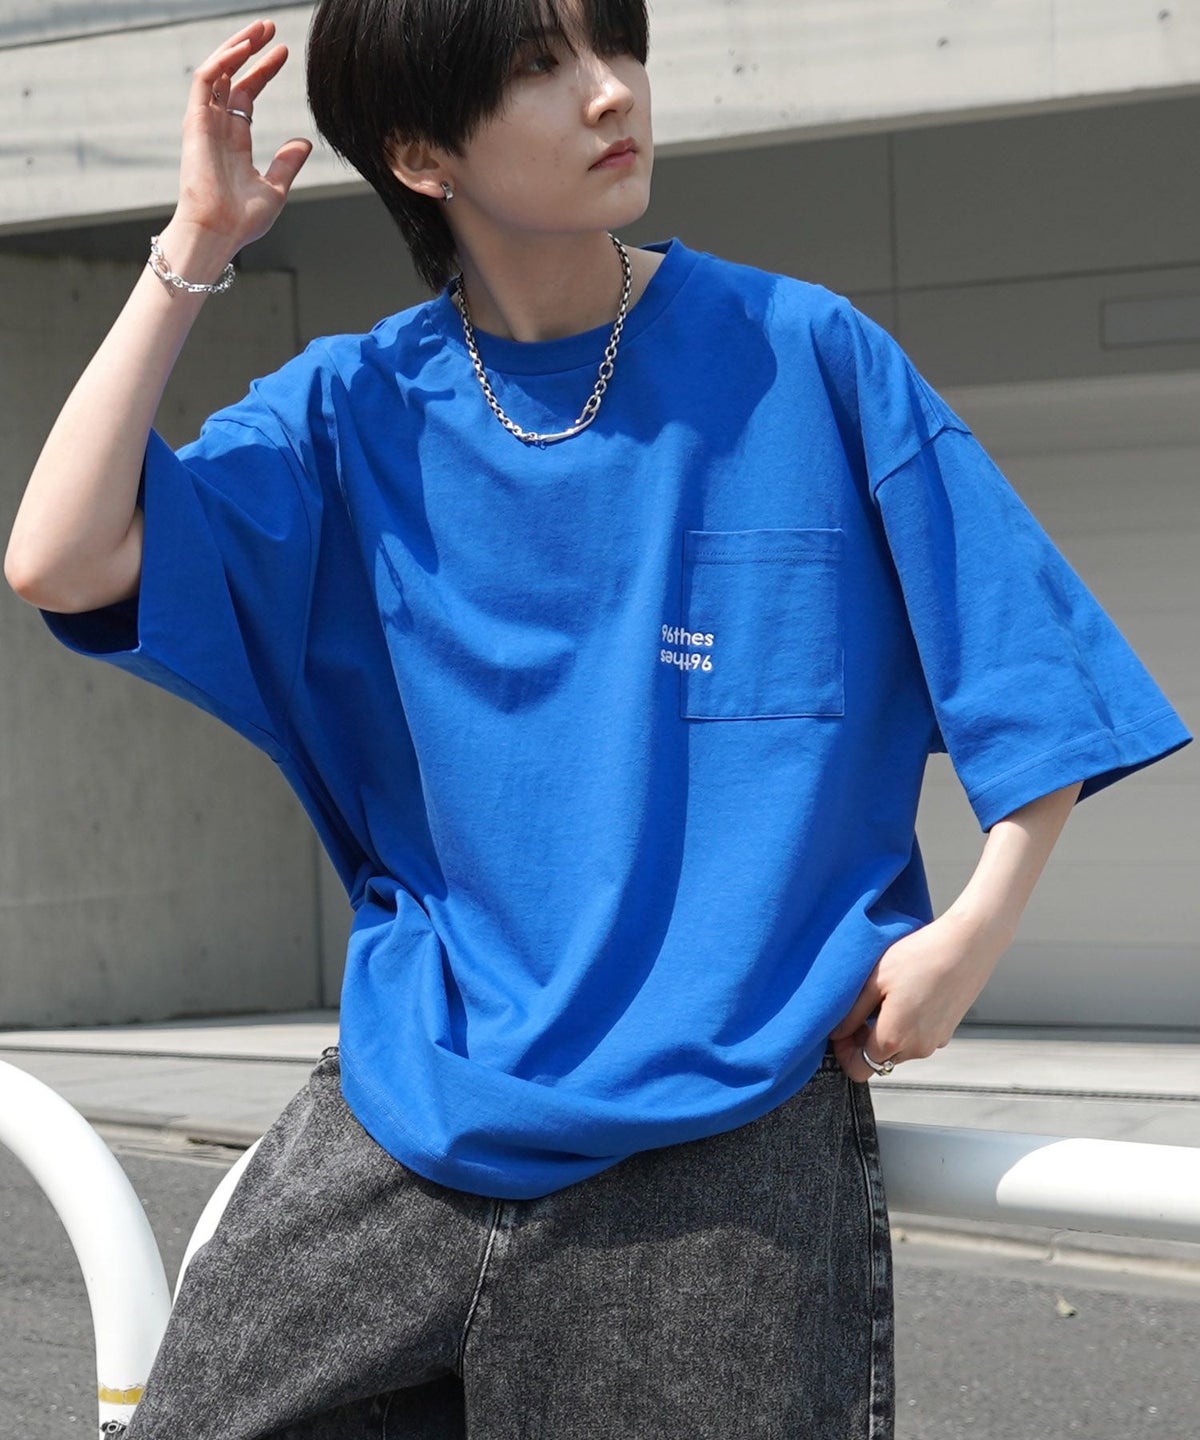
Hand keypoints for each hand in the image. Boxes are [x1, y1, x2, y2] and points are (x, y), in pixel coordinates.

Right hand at [173, 18, 312, 255]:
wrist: (218, 232)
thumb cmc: (242, 220)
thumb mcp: (275, 188)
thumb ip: (287, 163)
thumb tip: (304, 143)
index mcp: (235, 140)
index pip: (247, 93)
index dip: (264, 71)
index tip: (283, 53)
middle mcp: (217, 127)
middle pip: (232, 75)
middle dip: (250, 49)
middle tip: (270, 26)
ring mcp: (204, 122)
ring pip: (216, 71)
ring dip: (236, 46)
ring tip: (259, 28)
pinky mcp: (194, 121)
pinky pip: (204, 81)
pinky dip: (222, 61)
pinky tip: (242, 47)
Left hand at [829, 909, 1008, 1082]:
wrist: (967, 945)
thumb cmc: (920, 956)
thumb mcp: (874, 979)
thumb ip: (851, 1013)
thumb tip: (836, 1033)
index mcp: (894, 1038)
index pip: (859, 1069)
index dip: (844, 1053)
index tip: (841, 1030)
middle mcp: (917, 1048)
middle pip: (879, 1061)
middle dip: (864, 1042)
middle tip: (862, 1009)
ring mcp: (935, 1041)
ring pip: (899, 1051)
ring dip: (886, 1033)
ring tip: (887, 998)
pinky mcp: (947, 1032)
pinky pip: (918, 1038)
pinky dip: (907, 1027)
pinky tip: (908, 996)